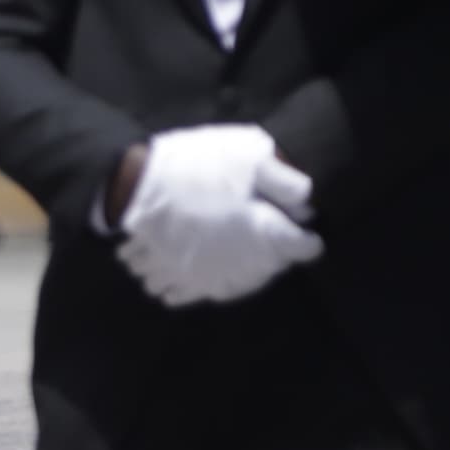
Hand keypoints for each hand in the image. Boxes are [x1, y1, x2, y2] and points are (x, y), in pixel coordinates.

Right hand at [111, 124, 322, 307]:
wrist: (140, 181)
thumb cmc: (200, 164)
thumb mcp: (252, 153)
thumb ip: (284, 180)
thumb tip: (308, 200)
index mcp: (261, 232)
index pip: (300, 248)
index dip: (308, 241)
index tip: (309, 236)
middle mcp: (237, 263)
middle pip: (267, 272)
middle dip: (276, 259)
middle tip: (277, 245)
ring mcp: (203, 275)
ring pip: (229, 288)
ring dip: (239, 276)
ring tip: (241, 260)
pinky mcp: (174, 277)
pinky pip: (187, 296)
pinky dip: (196, 291)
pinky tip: (201, 277)